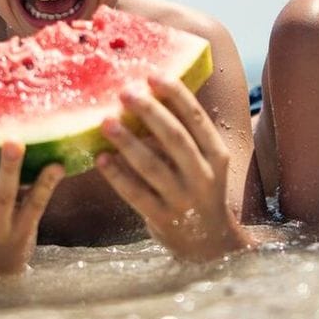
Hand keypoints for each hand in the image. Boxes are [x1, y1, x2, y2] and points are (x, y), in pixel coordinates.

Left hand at [96, 75, 252, 260]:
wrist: (210, 243)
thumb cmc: (199, 190)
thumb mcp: (205, 163)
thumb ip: (185, 136)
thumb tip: (148, 96)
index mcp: (217, 155)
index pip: (196, 119)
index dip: (176, 95)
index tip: (153, 74)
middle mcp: (204, 176)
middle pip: (175, 138)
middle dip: (149, 112)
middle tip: (125, 92)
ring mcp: (183, 199)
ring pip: (152, 166)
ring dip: (127, 142)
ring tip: (105, 122)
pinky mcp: (163, 218)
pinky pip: (136, 194)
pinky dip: (117, 176)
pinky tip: (101, 159)